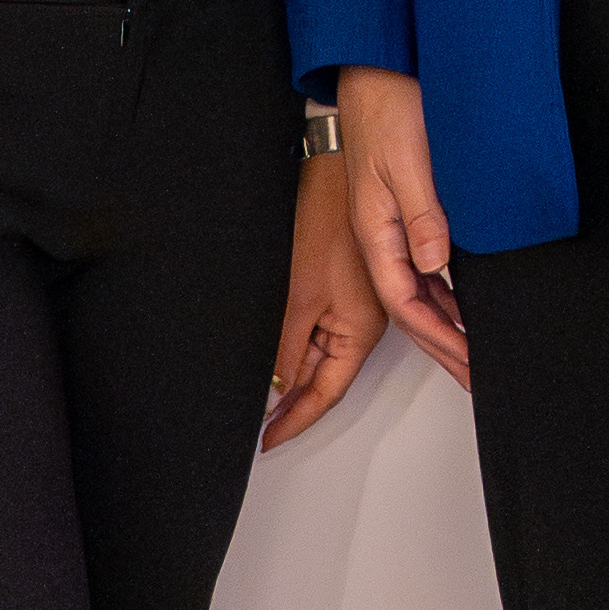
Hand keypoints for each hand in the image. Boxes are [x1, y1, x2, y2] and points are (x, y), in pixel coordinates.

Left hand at [263, 148, 385, 448]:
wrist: (330, 167)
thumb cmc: (326, 219)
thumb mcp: (298, 297)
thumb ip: (285, 350)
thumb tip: (273, 391)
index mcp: (360, 331)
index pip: (325, 393)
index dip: (295, 421)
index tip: (267, 442)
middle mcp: (359, 323)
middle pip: (319, 376)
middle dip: (286, 400)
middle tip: (251, 425)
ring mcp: (347, 305)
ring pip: (310, 352)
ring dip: (282, 371)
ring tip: (247, 394)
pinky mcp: (333, 286)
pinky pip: (308, 327)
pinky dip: (284, 343)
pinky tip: (260, 350)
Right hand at [333, 71, 471, 389]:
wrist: (377, 71)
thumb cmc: (387, 107)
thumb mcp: (408, 162)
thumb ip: (423, 214)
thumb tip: (435, 263)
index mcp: (375, 231)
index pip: (407, 302)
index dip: (439, 336)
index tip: (467, 362)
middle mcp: (381, 235)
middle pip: (411, 307)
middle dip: (443, 346)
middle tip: (473, 376)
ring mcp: (392, 226)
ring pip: (418, 292)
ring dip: (445, 324)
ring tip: (472, 354)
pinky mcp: (406, 211)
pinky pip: (424, 267)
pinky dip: (445, 294)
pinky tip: (463, 305)